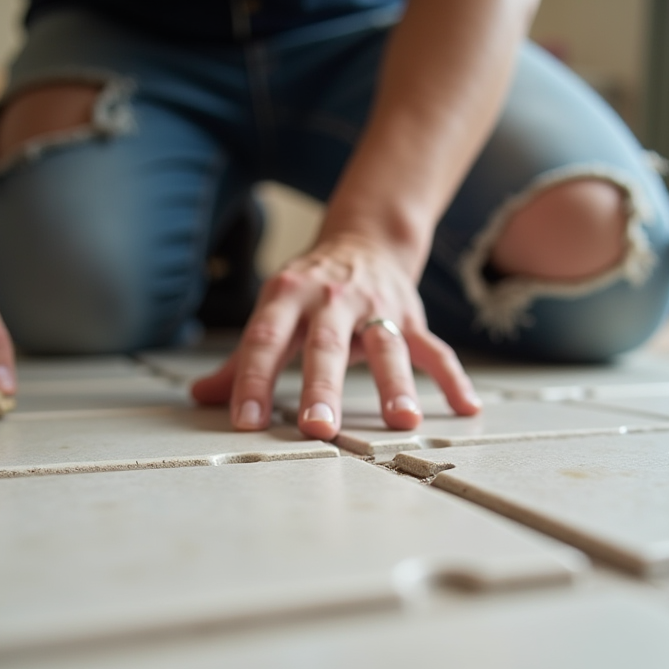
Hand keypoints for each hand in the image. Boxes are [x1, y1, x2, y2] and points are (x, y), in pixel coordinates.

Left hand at [191, 232, 481, 439]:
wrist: (365, 239)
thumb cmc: (310, 289)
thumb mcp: (273, 312)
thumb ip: (241, 360)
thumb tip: (201, 397)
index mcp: (288, 295)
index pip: (265, 340)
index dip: (252, 380)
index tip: (245, 421)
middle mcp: (332, 299)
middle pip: (326, 346)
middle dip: (322, 387)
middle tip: (318, 429)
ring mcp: (377, 308)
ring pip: (388, 347)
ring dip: (396, 385)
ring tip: (402, 423)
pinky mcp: (411, 317)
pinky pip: (435, 349)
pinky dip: (452, 377)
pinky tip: (467, 407)